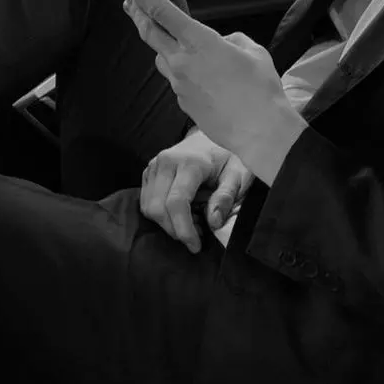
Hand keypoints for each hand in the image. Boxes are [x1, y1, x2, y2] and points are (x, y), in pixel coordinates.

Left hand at [107, 0, 306, 177]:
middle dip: (137, 14)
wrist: (259, 131)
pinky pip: (179, 83)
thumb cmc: (261, 90)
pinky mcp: (183, 104)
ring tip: (189, 52)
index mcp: (200, 41)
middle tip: (128, 4)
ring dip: (168, 50)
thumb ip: (230, 39)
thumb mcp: (252, 51)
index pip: (159, 8)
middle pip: (149, 33)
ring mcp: (179, 85)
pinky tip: (211, 86)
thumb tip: (218, 43)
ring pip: (163, 60)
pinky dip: (188, 78)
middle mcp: (182, 62)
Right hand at [141, 129, 253, 253]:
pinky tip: (180, 213)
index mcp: (190, 163)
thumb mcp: (238, 175)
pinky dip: (160, 215)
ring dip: (167, 224)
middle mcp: (166, 162)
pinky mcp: (147, 172)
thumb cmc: (227, 157)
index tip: (196, 246)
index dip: (184, 229)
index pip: (177, 202)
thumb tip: (213, 222)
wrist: (209, 138)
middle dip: (175, 230)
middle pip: (158, 208)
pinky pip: (145, 202)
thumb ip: (226, 197)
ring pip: (148, 208)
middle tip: (197, 234)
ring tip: (190, 222)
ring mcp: (153, 166)